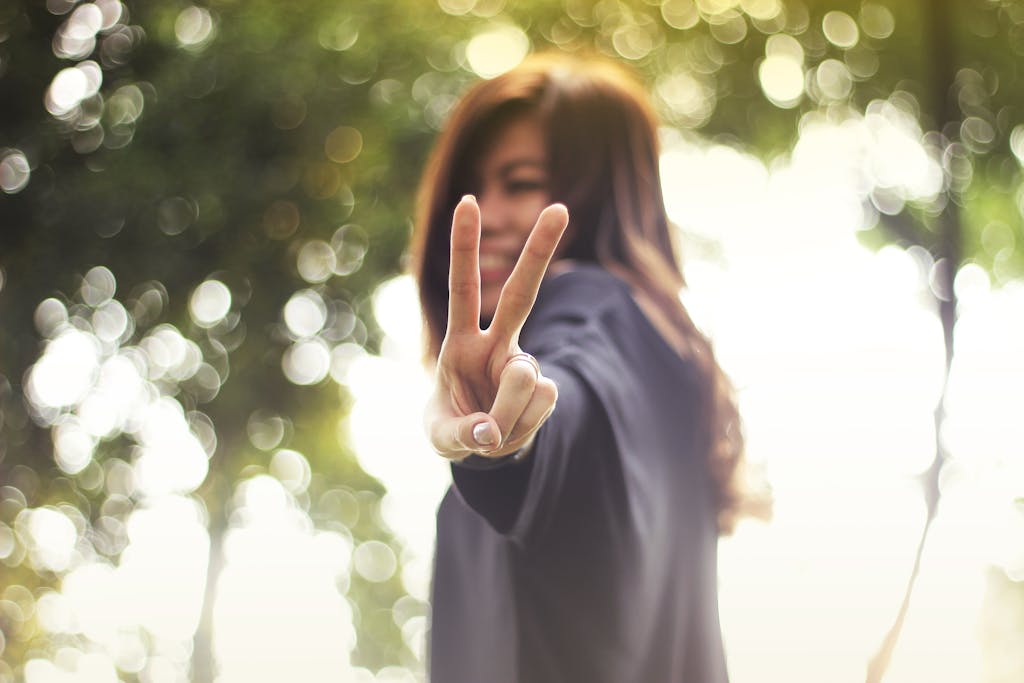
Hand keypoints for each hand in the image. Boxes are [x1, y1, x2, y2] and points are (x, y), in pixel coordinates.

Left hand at [426, 195, 568, 460]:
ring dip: (506, 412)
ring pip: (523, 377)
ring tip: (491, 430)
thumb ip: (462, 434)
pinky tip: (510, 430)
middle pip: (521, 293)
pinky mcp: (546, 389)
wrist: (485, 447)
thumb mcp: (443, 436)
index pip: (464, 288)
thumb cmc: (455, 427)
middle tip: (559, 208)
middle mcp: (498, 343)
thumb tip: (492, 432)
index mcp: (462, 341)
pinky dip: (521, 427)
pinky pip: (539, 404)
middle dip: (539, 251)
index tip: (468, 201)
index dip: (465, 247)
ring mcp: (524, 365)